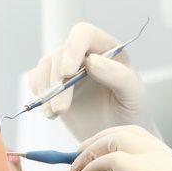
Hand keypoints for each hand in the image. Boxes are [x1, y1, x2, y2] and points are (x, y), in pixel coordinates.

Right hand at [27, 22, 158, 142]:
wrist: (116, 137)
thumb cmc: (131, 114)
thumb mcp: (135, 96)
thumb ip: (119, 76)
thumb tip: (91, 61)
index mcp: (107, 49)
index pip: (84, 33)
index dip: (73, 47)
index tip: (68, 73)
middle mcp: (85, 54)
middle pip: (60, 54)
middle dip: (58, 82)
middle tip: (62, 109)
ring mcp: (67, 69)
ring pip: (45, 66)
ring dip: (47, 90)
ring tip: (56, 113)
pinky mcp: (53, 85)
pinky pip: (37, 80)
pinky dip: (39, 95)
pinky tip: (51, 113)